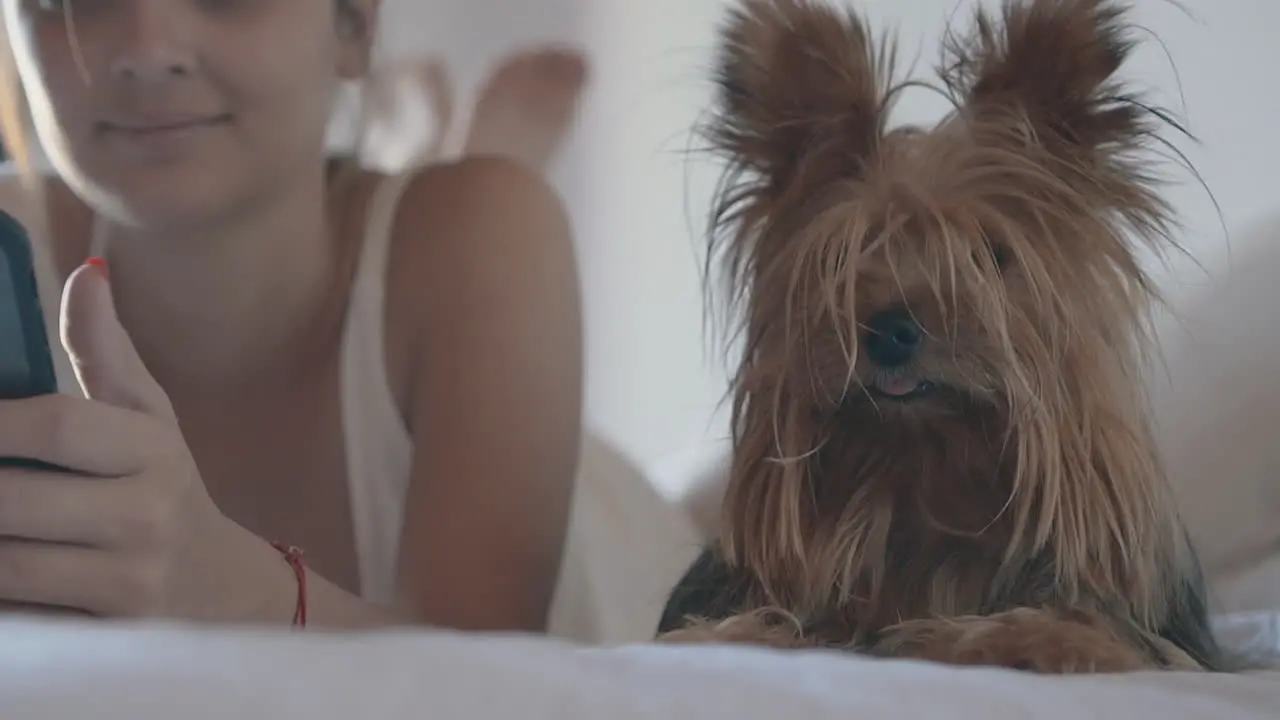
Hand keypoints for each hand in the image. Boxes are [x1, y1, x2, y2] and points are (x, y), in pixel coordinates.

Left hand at [0, 261, 226, 617]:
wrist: (218, 589)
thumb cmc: (163, 488)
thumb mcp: (148, 418)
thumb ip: (106, 351)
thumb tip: (87, 273)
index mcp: (154, 450)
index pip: (57, 425)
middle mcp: (147, 516)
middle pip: (13, 501)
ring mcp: (127, 581)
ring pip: (4, 564)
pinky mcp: (105, 632)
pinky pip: (18, 610)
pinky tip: (5, 562)